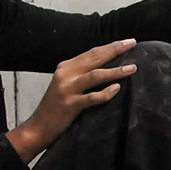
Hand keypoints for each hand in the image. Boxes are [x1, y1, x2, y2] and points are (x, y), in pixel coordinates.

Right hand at [6, 39, 137, 162]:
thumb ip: (81, 75)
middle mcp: (66, 74)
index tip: (127, 42)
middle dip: (115, 50)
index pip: (92, 52)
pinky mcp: (70, 104)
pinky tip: (117, 88)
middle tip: (132, 44)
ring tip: (132, 68)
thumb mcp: (66, 85)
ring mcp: (67, 89)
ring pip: (95, 75)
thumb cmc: (56, 107)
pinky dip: (105, 93)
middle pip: (95, 58)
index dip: (110, 46)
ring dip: (115, 71)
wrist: (38, 128)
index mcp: (66, 67)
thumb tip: (107, 68)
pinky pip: (92, 98)